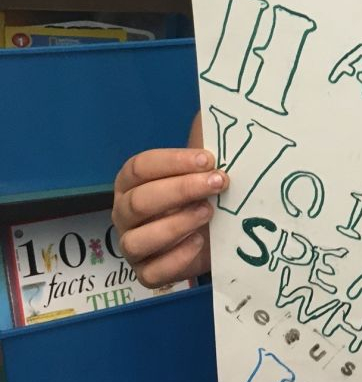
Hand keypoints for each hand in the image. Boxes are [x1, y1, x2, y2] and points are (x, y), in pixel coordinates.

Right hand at [112, 147, 229, 286]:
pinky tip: (200, 243)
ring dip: (177, 224)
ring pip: (139, 239)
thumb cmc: (202, 191)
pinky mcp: (146, 273)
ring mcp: (132, 245)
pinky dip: (177, 258)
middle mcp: (124, 212)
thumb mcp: (202, 164)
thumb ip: (203, 135)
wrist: (214, 232)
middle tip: (218, 183)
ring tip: (209, 212)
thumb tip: (213, 108)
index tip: (209, 159)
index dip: (173, 162)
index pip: (140, 167)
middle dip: (182, 189)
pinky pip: (152, 273)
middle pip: (141, 200)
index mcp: (131, 181)